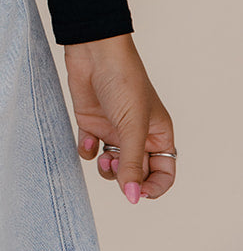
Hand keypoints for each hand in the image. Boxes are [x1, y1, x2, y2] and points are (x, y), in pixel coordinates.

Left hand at [64, 33, 175, 203]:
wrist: (94, 52)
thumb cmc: (124, 81)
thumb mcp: (133, 127)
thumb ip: (133, 164)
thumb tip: (132, 198)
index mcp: (158, 134)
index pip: (163, 172)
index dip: (153, 187)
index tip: (139, 192)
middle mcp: (137, 135)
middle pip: (136, 173)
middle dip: (127, 178)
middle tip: (116, 168)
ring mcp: (113, 129)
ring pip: (112, 166)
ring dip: (107, 169)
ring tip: (104, 159)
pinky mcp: (92, 122)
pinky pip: (90, 149)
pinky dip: (88, 150)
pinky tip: (88, 139)